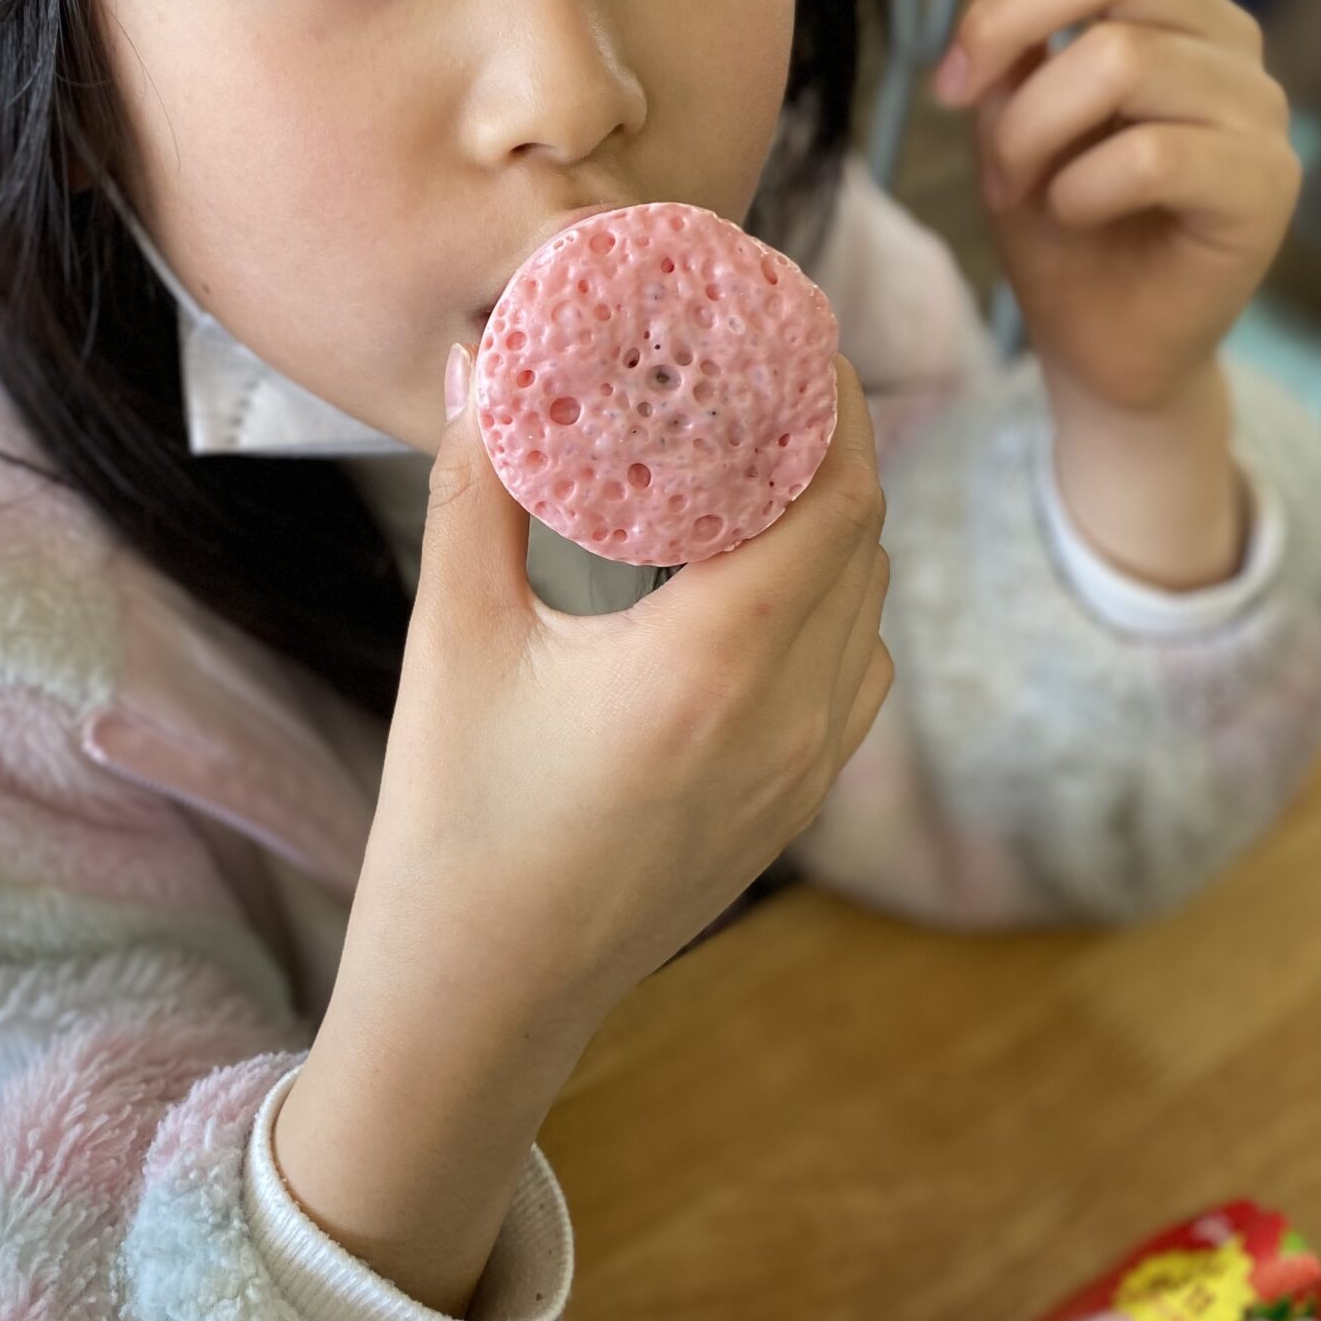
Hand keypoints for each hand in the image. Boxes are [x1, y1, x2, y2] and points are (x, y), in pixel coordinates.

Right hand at [273, 353, 891, 1312]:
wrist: (480, 1007)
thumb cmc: (452, 834)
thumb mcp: (454, 645)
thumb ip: (480, 492)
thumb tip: (490, 360)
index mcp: (714, 666)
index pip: (835, 487)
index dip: (831, 387)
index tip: (789, 313)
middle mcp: (789, 717)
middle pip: (865, 530)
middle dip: (831, 430)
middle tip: (767, 358)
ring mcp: (804, 771)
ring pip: (869, 600)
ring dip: (834, 511)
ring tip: (760, 450)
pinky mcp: (792, 806)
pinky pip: (855, 668)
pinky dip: (831, 593)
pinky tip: (754, 572)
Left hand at [934, 0, 1300, 418]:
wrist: (1099, 342)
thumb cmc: (1054, 215)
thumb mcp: (1006, 102)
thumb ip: (1009, 15)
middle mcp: (1224, 36)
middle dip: (1004, 23)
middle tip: (957, 98)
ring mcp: (1256, 108)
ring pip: (1123, 59)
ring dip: (1031, 125)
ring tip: (1015, 180)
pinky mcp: (1264, 186)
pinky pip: (1151, 154)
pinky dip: (1079, 187)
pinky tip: (1070, 212)